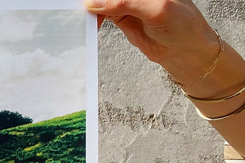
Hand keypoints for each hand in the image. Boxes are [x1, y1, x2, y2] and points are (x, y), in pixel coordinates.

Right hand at [85, 0, 221, 85]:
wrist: (185, 50)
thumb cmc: (183, 25)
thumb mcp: (156, 9)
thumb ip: (126, 3)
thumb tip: (96, 3)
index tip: (89, 3)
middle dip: (95, 2)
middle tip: (84, 9)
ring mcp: (128, 3)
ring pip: (103, 2)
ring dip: (92, 8)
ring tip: (86, 18)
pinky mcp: (121, 17)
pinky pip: (102, 14)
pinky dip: (94, 18)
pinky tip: (92, 23)